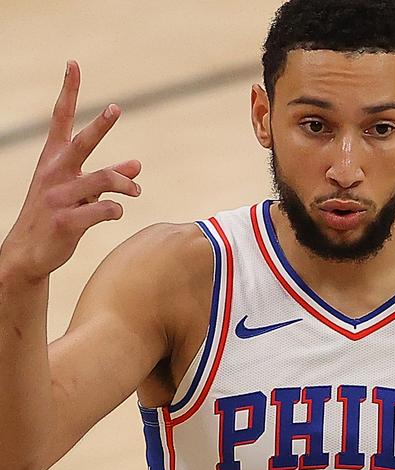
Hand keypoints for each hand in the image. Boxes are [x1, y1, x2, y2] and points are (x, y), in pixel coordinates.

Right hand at [0, 60, 141, 281]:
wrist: (29, 253)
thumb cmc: (57, 215)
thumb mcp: (80, 192)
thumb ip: (109, 176)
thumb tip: (138, 165)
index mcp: (53, 160)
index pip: (60, 119)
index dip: (68, 91)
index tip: (73, 64)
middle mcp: (55, 173)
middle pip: (82, 143)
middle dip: (100, 125)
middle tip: (117, 108)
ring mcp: (59, 197)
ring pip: (104, 180)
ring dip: (126, 185)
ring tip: (136, 191)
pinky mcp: (67, 221)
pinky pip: (105, 210)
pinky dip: (116, 210)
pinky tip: (116, 213)